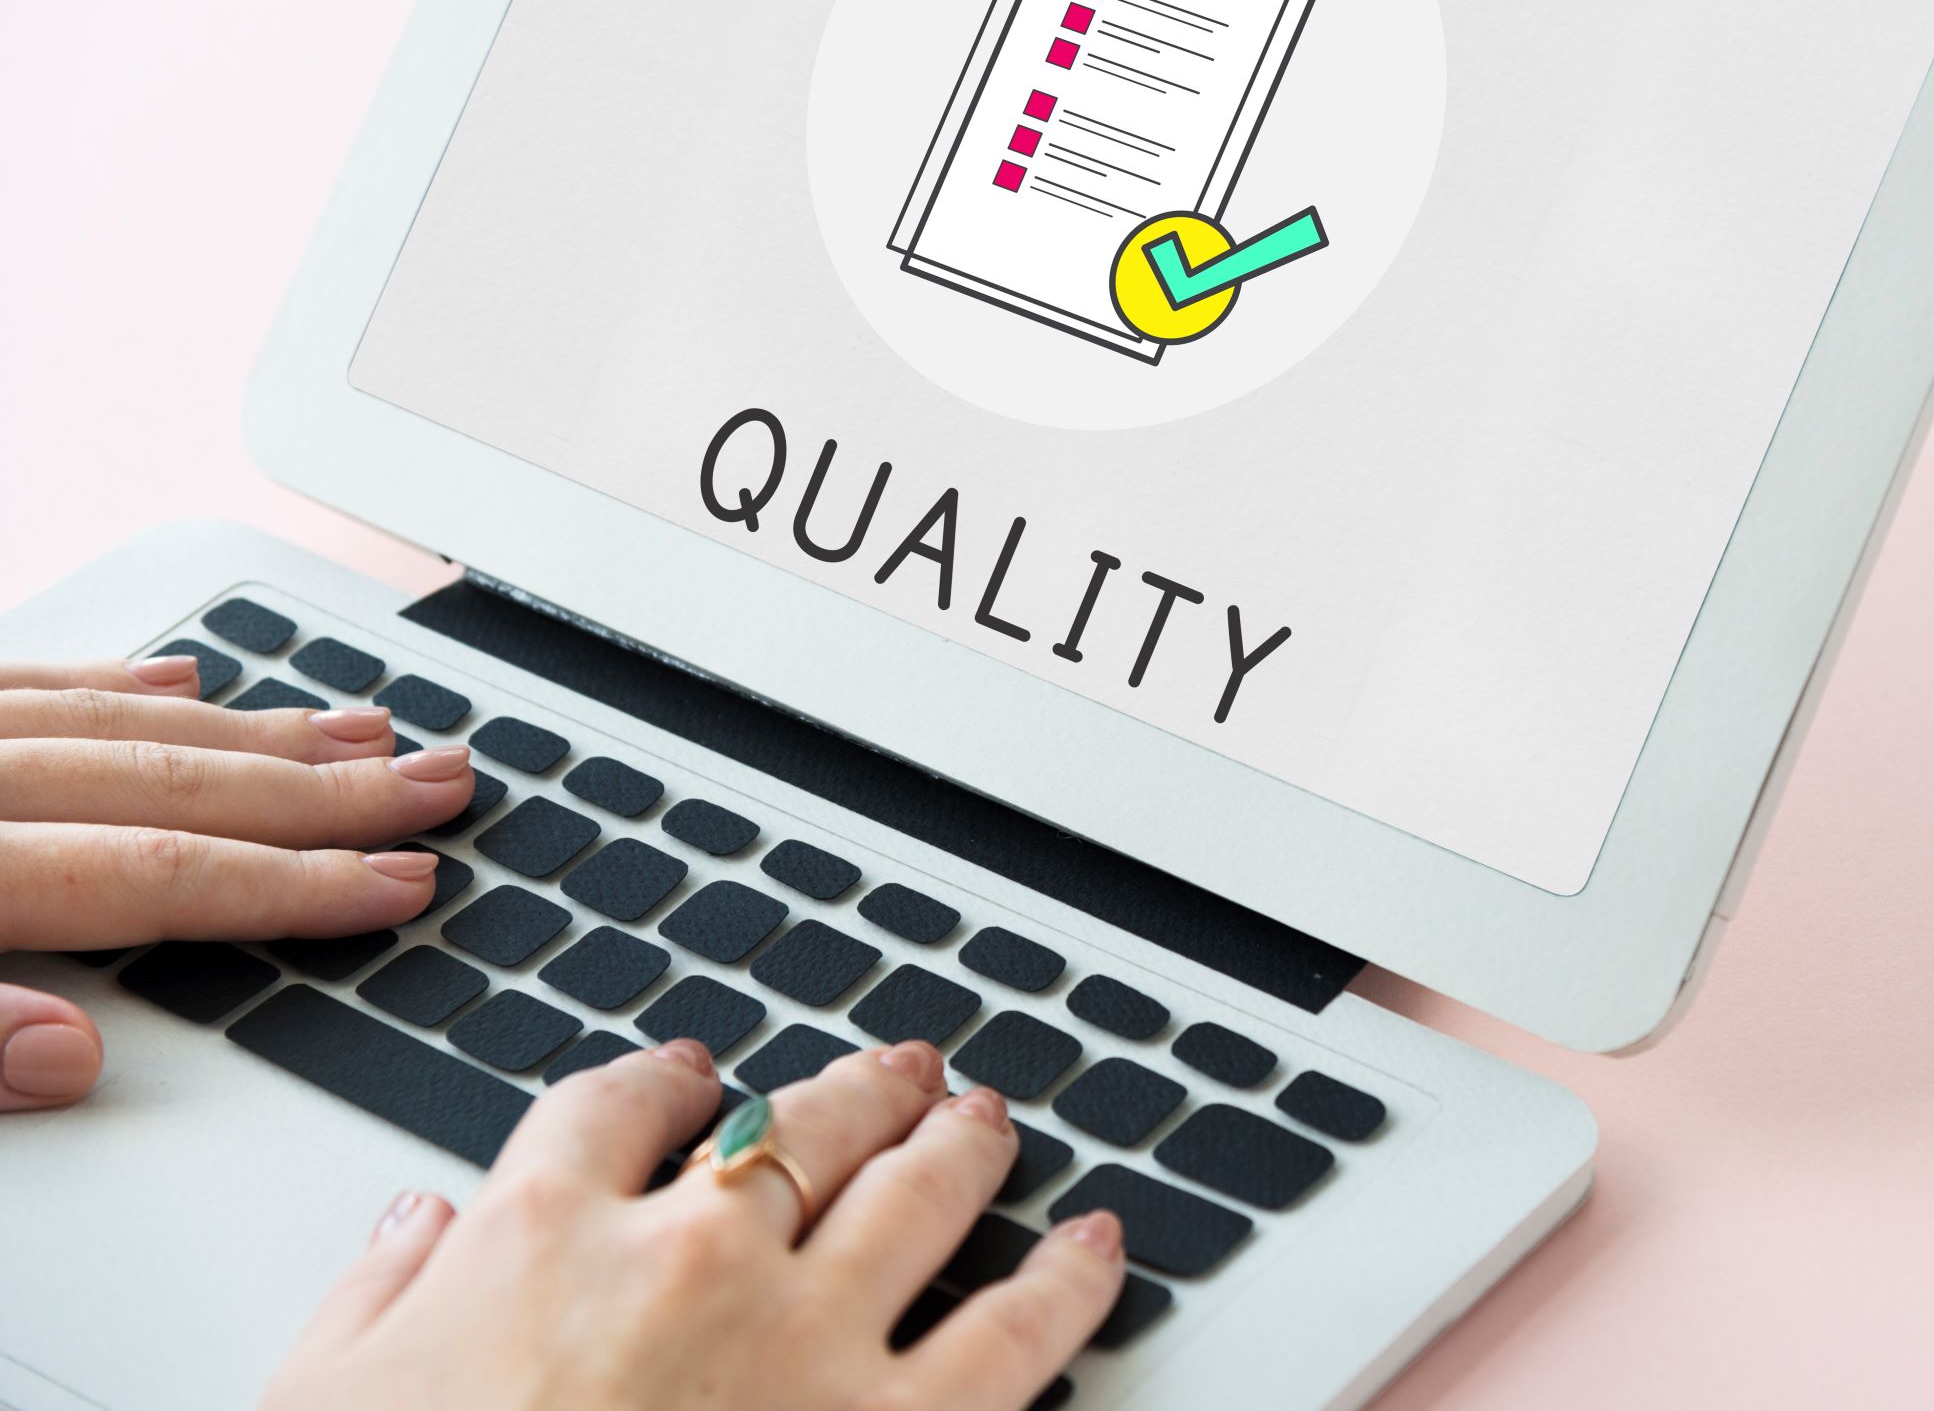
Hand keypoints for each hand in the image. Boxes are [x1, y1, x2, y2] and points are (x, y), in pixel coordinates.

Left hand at [0, 653, 475, 1108]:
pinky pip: (31, 680)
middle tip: (433, 786)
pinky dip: (118, 684)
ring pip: (123, 723)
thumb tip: (71, 1058)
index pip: (159, 877)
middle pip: (174, 785)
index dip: (293, 885)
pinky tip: (184, 681)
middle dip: (325, 792)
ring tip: (360, 732)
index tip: (398, 884)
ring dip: (255, 732)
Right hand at [263, 1038, 1125, 1410]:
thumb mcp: (319, 1403)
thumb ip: (374, 1299)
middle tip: (896, 1070)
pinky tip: (1099, 1248)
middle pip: (795, 1125)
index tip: (692, 1075)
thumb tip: (415, 1225)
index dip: (665, 1080)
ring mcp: (807, 1338)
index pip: (617, 1107)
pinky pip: (1012, 1334)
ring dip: (961, 1141)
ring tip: (985, 1116)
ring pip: (916, 1189)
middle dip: (856, 1089)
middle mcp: (691, 1256)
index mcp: (543, 1236)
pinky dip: (1069, 1281)